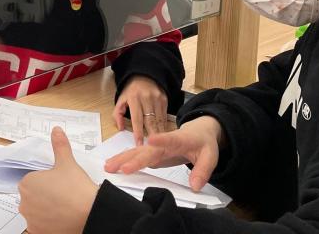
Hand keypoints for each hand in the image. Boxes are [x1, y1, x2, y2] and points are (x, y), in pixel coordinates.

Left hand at [18, 127, 97, 233]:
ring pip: (36, 212)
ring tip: (63, 208)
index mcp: (27, 183)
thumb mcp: (67, 163)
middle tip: (62, 195)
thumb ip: (59, 146)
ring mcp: (31, 220)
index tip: (58, 185)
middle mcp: (24, 202)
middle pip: (33, 197)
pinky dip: (48, 224)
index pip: (32, 181)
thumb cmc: (77, 189)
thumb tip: (56, 131)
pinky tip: (61, 219)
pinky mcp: (38, 233)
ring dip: (45, 211)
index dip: (46, 182)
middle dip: (44, 196)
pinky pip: (40, 227)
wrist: (89, 214)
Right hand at [104, 116, 222, 191]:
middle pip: (146, 150)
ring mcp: (155, 147)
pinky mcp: (152, 153)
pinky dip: (124, 160)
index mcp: (178, 139)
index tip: (149, 141)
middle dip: (132, 158)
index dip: (160, 140)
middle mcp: (163, 142)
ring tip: (108, 166)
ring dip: (122, 159)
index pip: (169, 139)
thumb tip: (195, 186)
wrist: (198, 131)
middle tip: (119, 168)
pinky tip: (113, 165)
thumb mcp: (210, 156)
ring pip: (137, 152)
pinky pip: (136, 156)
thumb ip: (203, 171)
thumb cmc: (203, 143)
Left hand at [113, 75, 167, 142]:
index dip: (138, 133)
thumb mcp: (121, 99)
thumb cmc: (131, 90)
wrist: (145, 75)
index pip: (136, 119)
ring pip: (159, 120)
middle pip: (150, 121)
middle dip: (151, 137)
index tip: (139, 145)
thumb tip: (120, 128)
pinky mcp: (164, 100)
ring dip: (159, 134)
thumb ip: (117, 114)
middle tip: (152, 151)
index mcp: (134, 98)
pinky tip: (163, 136)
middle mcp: (146, 98)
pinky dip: (163, 127)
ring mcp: (157, 99)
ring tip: (159, 147)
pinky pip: (164, 117)